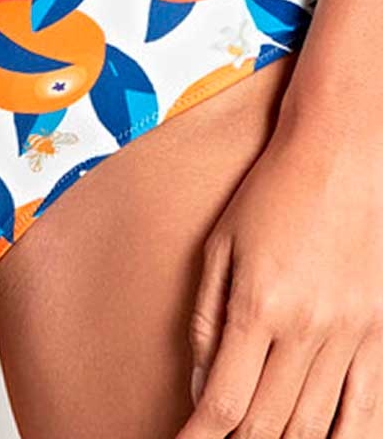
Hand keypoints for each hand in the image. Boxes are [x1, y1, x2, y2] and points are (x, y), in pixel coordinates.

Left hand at [175, 97, 382, 437]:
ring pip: (313, 426)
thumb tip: (200, 382)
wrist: (340, 152)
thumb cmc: (274, 190)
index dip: (198, 438)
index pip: (224, 401)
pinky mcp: (379, 334)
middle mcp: (306, 327)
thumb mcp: (220, 244)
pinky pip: (366, 410)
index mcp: (258, 304)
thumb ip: (207, 317)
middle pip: (267, 423)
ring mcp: (350, 334)